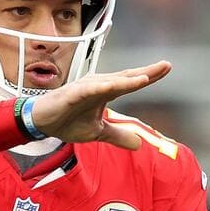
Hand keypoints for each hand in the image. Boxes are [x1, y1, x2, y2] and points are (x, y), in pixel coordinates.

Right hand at [29, 62, 171, 148]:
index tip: (167, 67)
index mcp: (105, 91)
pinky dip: (99, 87)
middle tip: (166, 66)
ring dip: (127, 80)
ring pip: (109, 83)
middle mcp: (97, 85)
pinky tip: (110, 86)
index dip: (149, 75)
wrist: (42, 123)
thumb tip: (139, 144)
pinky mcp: (71, 95)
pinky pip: (87, 90)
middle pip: (125, 78)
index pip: (131, 82)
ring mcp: (84, 89)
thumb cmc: (68, 121)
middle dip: (146, 72)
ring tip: (146, 77)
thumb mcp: (98, 132)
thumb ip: (118, 135)